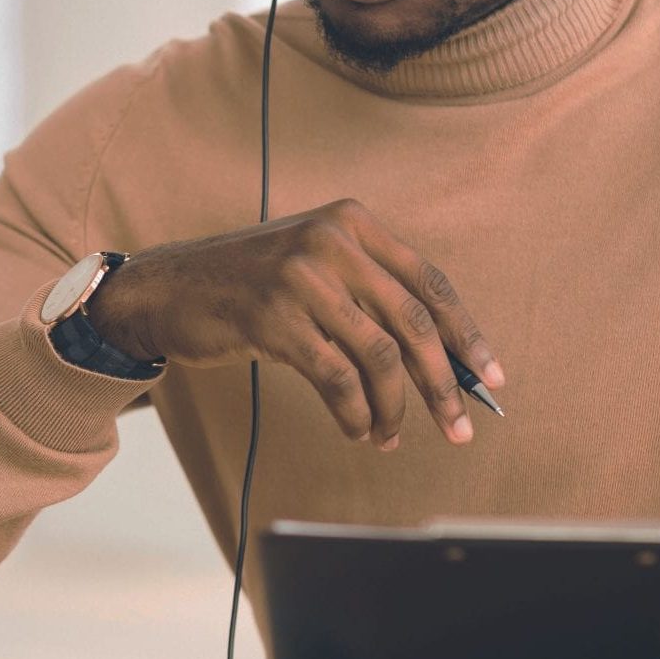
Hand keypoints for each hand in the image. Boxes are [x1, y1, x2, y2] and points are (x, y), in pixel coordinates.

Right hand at [85, 198, 503, 447]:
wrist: (168, 289)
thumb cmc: (250, 287)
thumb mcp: (315, 266)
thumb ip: (370, 293)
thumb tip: (445, 360)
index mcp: (353, 222)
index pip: (430, 282)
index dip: (467, 334)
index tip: (491, 377)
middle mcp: (332, 240)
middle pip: (412, 322)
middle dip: (443, 382)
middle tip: (461, 427)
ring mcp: (301, 277)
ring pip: (379, 355)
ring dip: (396, 407)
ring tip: (393, 436)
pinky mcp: (273, 318)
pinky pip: (336, 378)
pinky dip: (355, 413)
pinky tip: (358, 429)